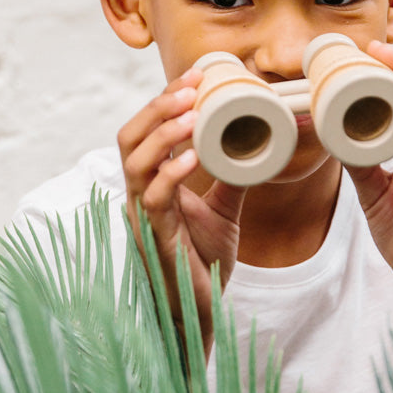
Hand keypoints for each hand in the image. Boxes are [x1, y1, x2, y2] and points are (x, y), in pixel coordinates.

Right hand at [118, 68, 247, 358]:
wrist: (199, 316)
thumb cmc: (204, 264)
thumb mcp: (225, 211)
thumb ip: (234, 176)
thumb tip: (262, 140)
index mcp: (151, 184)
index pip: (144, 131)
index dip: (163, 101)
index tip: (195, 76)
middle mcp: (139, 197)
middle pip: (129, 137)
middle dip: (158, 107)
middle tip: (191, 87)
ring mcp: (143, 219)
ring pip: (134, 163)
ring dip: (163, 133)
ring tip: (191, 112)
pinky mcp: (155, 241)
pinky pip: (154, 200)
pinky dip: (171, 173)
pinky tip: (192, 156)